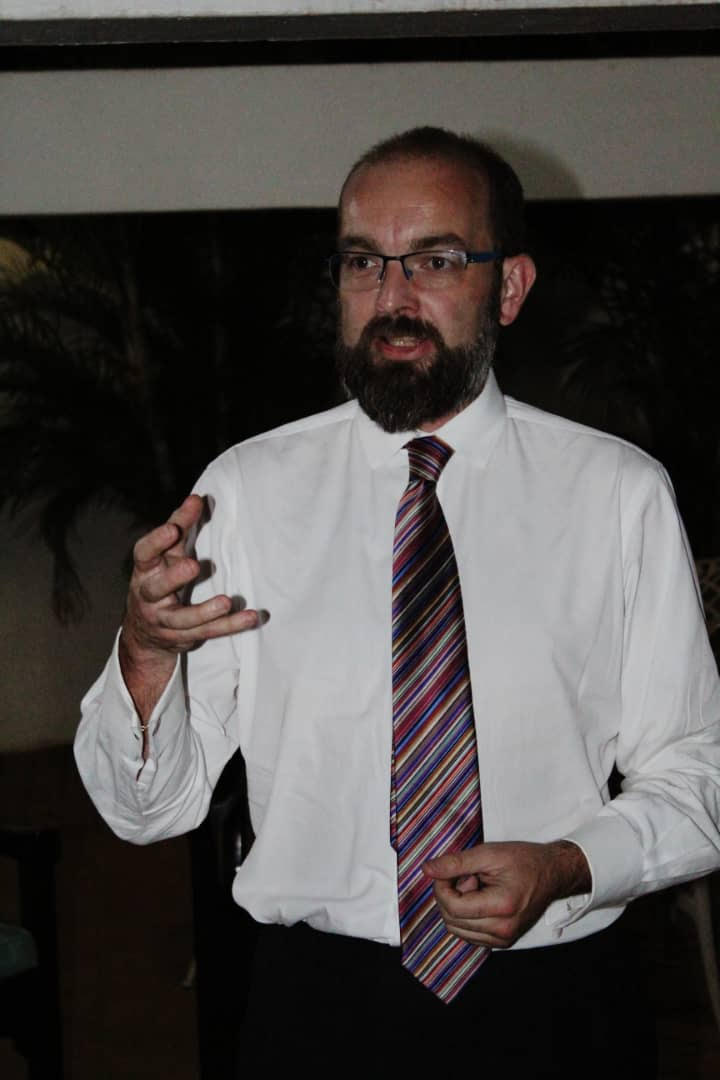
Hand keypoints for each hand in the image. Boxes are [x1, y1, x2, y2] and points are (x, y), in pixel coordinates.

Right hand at [120, 494, 262, 728]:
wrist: (145, 634)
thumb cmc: (160, 580)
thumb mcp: (166, 555)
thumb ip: (180, 527)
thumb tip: (197, 497)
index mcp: (145, 571)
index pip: (144, 554)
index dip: (156, 542)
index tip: (173, 529)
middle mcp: (149, 596)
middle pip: (156, 588)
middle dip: (173, 578)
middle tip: (192, 565)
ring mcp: (164, 621)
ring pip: (182, 619)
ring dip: (204, 611)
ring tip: (226, 601)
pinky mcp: (183, 638)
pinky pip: (208, 633)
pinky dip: (230, 626)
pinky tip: (250, 617)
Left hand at [423, 840, 590, 949]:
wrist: (552, 874)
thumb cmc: (525, 860)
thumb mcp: (489, 853)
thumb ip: (455, 863)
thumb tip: (427, 870)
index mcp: (502, 907)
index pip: (452, 906)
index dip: (441, 887)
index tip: (446, 871)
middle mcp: (503, 930)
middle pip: (451, 920)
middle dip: (449, 895)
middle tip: (467, 875)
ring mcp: (503, 940)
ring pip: (457, 930)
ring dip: (457, 906)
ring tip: (476, 886)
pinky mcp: (503, 942)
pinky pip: (469, 934)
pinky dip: (465, 917)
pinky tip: (480, 898)